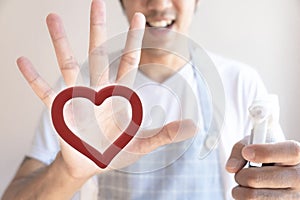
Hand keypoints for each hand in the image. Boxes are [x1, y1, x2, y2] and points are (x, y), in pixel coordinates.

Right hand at [17, 0, 196, 179]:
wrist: (92, 164)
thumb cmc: (116, 150)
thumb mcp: (143, 143)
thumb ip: (166, 134)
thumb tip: (194, 127)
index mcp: (119, 94)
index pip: (129, 60)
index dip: (135, 39)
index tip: (139, 17)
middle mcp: (98, 89)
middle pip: (98, 53)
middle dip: (98, 28)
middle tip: (96, 1)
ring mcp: (78, 97)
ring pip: (69, 64)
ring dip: (61, 42)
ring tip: (51, 17)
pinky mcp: (60, 110)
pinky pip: (45, 91)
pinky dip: (34, 78)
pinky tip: (22, 61)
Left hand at [226, 137, 299, 198]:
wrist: (281, 173)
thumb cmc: (266, 155)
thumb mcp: (255, 142)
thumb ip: (240, 149)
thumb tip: (231, 168)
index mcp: (296, 155)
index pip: (289, 152)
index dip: (265, 152)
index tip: (246, 152)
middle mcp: (299, 177)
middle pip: (256, 178)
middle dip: (241, 175)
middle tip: (241, 173)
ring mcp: (294, 197)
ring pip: (252, 196)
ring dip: (241, 190)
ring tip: (245, 185)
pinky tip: (253, 193)